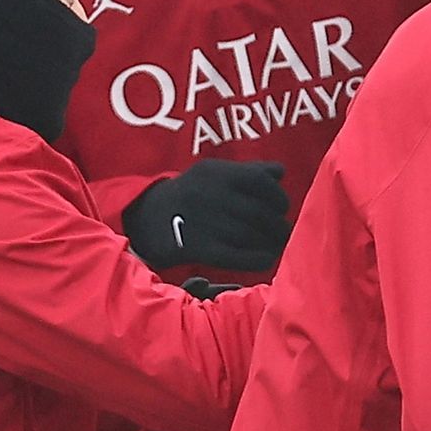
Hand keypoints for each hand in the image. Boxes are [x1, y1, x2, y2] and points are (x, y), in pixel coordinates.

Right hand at [123, 157, 292, 285]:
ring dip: (271, 243)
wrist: (147, 218)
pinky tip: (267, 259)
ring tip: (277, 245)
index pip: (259, 181)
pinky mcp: (197, 248)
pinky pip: (235, 257)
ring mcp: (202, 222)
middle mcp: (208, 194)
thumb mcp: (213, 174)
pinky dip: (257, 260)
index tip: (282, 207)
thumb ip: (248, 171)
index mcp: (214, 173)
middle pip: (258, 212)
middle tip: (282, 230)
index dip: (278, 196)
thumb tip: (281, 171)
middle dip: (277, 224)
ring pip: (249, 235)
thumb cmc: (191, 195)